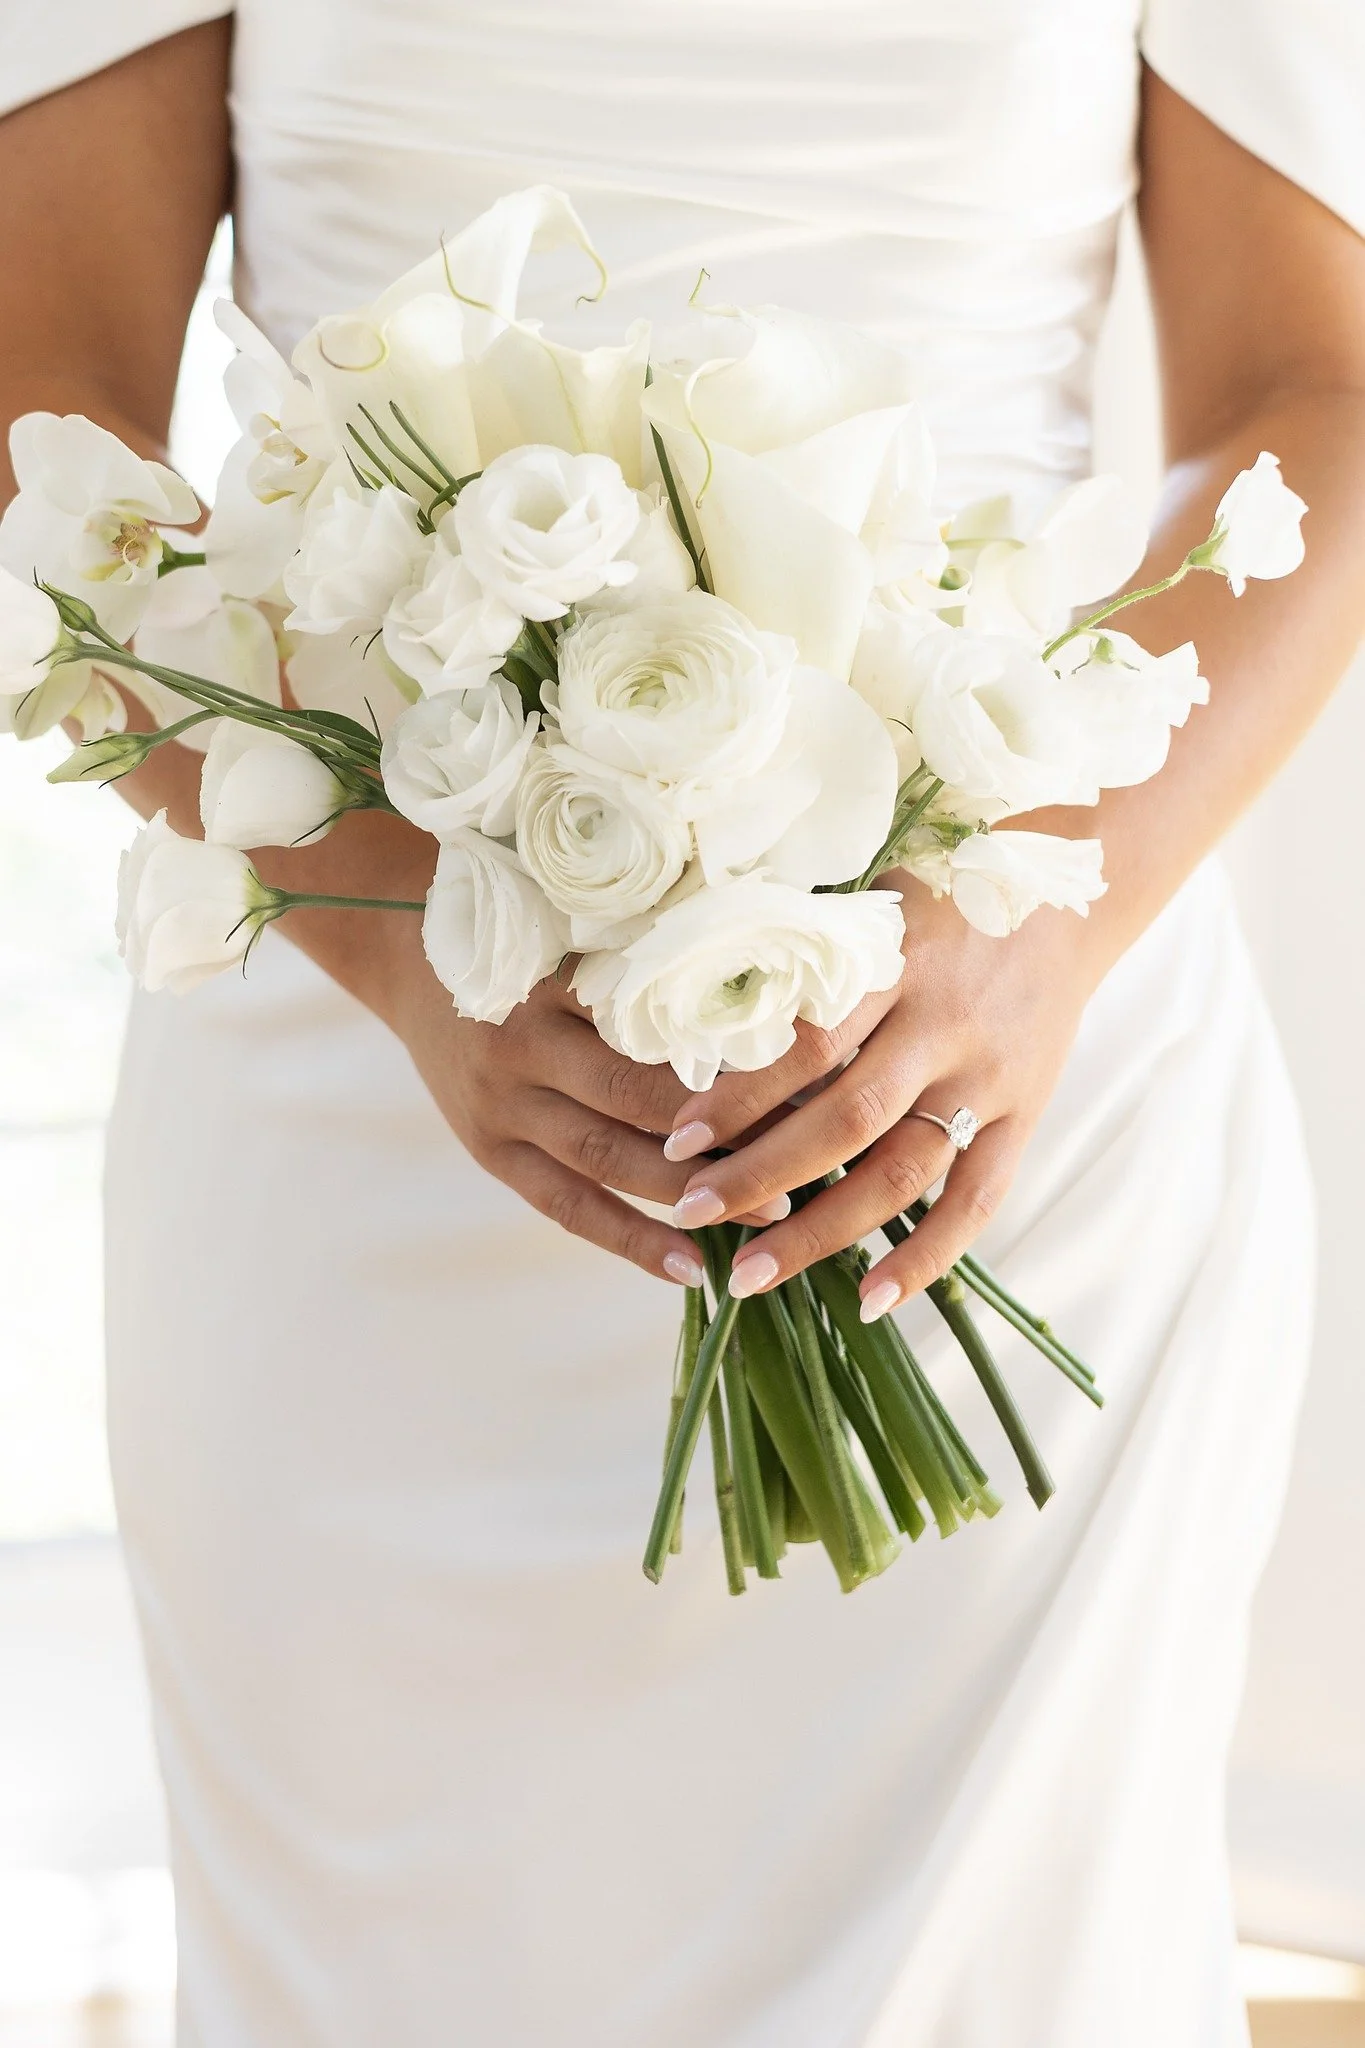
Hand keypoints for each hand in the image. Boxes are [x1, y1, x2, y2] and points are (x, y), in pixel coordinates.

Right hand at [378, 911, 789, 1286]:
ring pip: (609, 1159)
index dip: (738, 1049)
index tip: (817, 1067)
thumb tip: (779, 996)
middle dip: (730, 1128)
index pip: (662, 1021)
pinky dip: (630, 1240)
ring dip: (693, 1194)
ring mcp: (503, 1105)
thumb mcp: (584, 926)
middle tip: (813, 1149)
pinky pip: (568, 1207)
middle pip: (639, 1095)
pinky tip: (689, 1270)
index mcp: (559, 975)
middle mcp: (525, 1042)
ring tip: (773, 1215)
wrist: (406, 955)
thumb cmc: (525, 931)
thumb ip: (658, 957)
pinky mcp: (492, 1152)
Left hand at [662, 874, 1103, 1316]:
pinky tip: (871, 1301)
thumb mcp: (871, 910)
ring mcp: (987, 1081)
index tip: (679, 1142)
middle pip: (845, 1121)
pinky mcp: (1022, 1117)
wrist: (1069, 902)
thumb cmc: (943, 899)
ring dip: (822, 1232)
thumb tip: (707, 1030)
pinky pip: (976, 1201)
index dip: (740, 1100)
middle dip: (760, 1177)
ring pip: (900, 1173)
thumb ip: (809, 968)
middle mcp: (942, 1030)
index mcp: (895, 968)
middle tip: (691, 1215)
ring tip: (750, 1274)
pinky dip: (925, 1258)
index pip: (808, 1047)